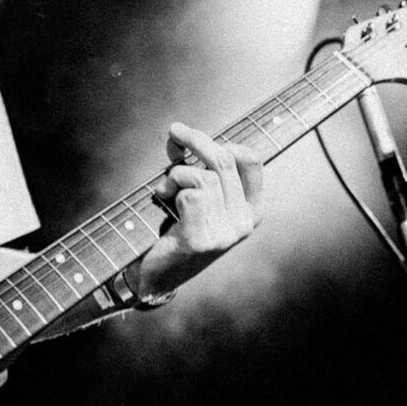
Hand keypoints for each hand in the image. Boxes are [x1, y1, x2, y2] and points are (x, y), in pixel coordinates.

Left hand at [131, 121, 263, 300]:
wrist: (155, 275)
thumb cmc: (174, 228)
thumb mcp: (196, 195)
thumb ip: (197, 166)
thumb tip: (179, 134)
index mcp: (250, 211)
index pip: (252, 163)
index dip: (227, 142)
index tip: (202, 138)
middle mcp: (243, 223)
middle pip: (225, 162)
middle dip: (197, 140)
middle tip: (175, 130)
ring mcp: (225, 234)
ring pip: (205, 177)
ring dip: (178, 173)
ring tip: (165, 186)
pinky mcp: (202, 240)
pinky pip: (192, 195)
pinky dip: (173, 188)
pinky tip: (163, 197)